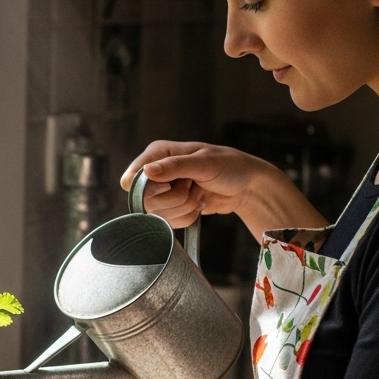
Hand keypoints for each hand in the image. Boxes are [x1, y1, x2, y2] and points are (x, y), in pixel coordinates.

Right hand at [120, 140, 325, 240]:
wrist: (247, 187)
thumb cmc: (230, 166)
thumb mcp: (204, 162)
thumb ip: (174, 166)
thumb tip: (147, 171)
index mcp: (158, 154)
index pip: (131, 180)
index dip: (148, 188)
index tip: (170, 185)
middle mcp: (155, 173)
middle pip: (144, 201)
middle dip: (174, 198)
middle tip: (192, 185)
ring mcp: (162, 193)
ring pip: (157, 215)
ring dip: (183, 207)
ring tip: (198, 193)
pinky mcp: (171, 209)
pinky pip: (169, 223)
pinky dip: (187, 217)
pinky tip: (199, 204)